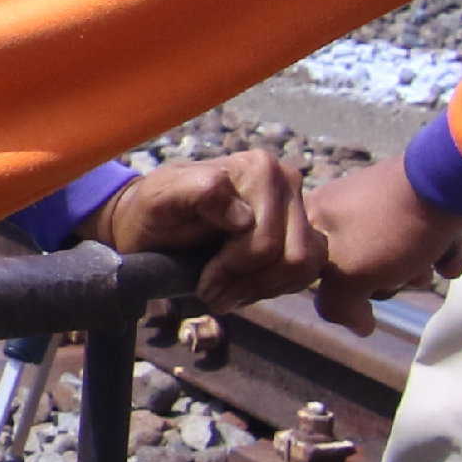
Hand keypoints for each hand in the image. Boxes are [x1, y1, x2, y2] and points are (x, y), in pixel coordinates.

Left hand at [85, 153, 326, 308]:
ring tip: (228, 291)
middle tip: (213, 293)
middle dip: (248, 283)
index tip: (203, 283)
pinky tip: (246, 285)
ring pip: (303, 267)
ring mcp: (298, 205)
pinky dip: (277, 286)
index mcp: (258, 168)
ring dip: (263, 288)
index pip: (264, 242)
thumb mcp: (160, 197)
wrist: (153, 225)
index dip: (233, 271)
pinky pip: (309, 272)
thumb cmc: (154, 212)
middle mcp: (286, 180)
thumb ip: (197, 191)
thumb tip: (243, 217)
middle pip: (289, 257)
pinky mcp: (303, 230)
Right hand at [306, 159, 461, 334]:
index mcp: (317, 215)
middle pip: (358, 268)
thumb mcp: (349, 276)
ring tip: (427, 257)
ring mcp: (388, 205)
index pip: (310, 266)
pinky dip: (442, 254)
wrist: (452, 182)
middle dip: (384, 277)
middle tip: (393, 268)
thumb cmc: (390, 228)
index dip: (333, 284)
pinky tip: (448, 254)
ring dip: (417, 268)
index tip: (351, 286)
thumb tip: (358, 325)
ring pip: (396, 258)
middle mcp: (348, 207)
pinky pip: (429, 244)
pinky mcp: (425, 205)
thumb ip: (338, 306)